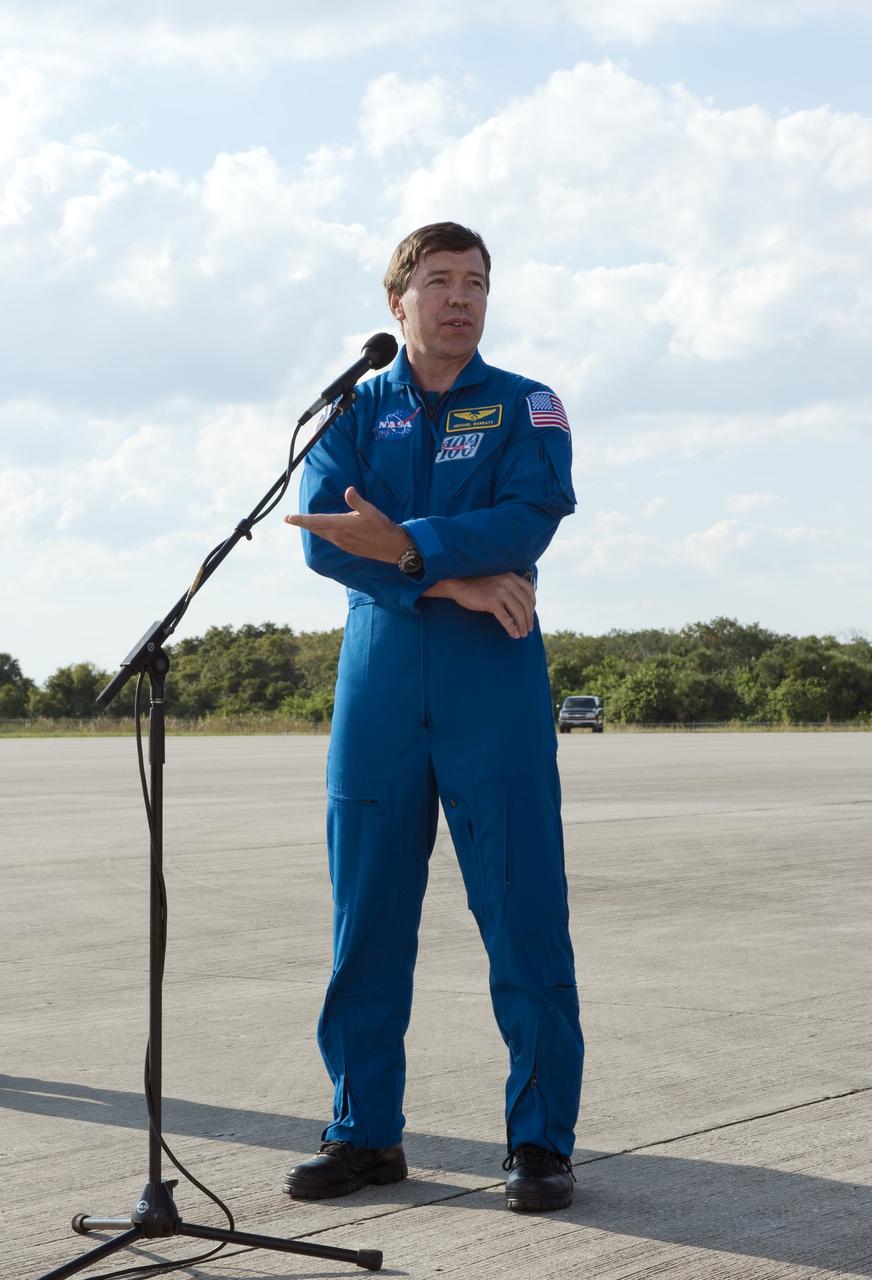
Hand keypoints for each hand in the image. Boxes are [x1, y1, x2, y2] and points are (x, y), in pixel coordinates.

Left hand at [285, 486, 408, 562]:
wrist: (391, 547)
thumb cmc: (381, 527)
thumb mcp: (370, 511)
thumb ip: (357, 501)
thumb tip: (348, 490)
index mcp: (341, 525)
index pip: (315, 521)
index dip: (301, 519)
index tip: (288, 518)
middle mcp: (338, 535)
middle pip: (315, 528)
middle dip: (302, 523)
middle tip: (289, 519)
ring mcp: (342, 543)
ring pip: (322, 534)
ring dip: (312, 528)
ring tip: (304, 523)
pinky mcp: (347, 547)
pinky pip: (330, 539)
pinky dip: (322, 533)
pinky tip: (323, 531)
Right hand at [423, 573, 535, 638]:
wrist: (458, 583)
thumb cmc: (475, 583)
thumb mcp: (495, 579)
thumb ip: (507, 585)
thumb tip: (518, 602)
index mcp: (510, 577)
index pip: (529, 591)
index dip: (532, 604)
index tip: (530, 614)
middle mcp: (508, 583)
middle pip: (526, 604)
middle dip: (529, 618)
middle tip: (528, 629)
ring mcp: (500, 592)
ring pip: (518, 612)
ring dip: (523, 625)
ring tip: (522, 634)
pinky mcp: (491, 602)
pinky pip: (506, 618)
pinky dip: (512, 628)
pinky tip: (513, 634)